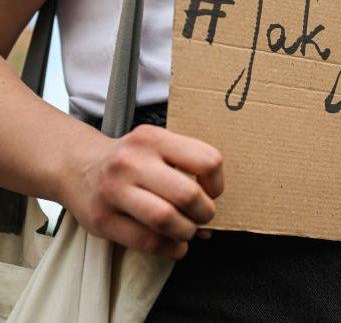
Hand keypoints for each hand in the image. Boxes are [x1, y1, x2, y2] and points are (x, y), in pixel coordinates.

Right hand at [57, 124, 223, 259]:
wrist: (76, 166)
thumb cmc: (129, 160)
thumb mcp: (156, 147)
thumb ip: (186, 169)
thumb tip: (214, 215)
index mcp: (153, 139)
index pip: (207, 161)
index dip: (217, 183)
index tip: (211, 192)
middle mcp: (132, 162)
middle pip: (188, 194)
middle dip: (205, 212)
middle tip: (203, 216)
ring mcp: (113, 191)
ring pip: (166, 219)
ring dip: (186, 232)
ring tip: (187, 230)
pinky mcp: (101, 219)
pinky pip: (147, 242)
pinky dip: (170, 249)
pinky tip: (173, 245)